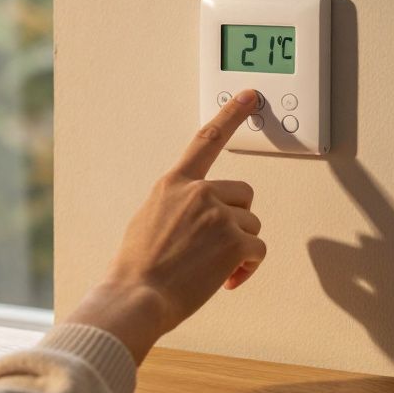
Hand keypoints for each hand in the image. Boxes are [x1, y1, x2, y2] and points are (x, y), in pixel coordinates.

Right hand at [65, 90, 267, 361]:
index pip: (206, 140)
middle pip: (243, 195)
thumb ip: (176, 206)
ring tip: (212, 268)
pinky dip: (245, 268)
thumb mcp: (147, 220)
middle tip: (216, 247)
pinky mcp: (235, 241)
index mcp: (174, 184)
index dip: (231, 114)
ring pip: (251, 225)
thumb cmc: (136, 268)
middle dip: (236, 220)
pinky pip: (257, 250)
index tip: (249, 96)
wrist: (137, 296)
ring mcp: (218, 215)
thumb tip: (196, 216)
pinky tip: (224, 280)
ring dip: (239, 247)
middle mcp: (198, 192)